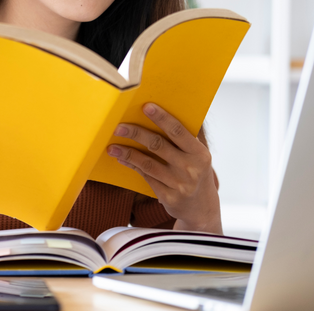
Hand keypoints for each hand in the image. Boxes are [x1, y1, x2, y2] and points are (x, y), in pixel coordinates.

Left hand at [107, 103, 221, 233]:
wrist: (202, 208)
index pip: (178, 131)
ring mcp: (179, 184)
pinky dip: (132, 165)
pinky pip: (145, 176)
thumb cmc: (195, 172)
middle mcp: (190, 169)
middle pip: (158, 145)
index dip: (162, 118)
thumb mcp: (197, 156)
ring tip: (112, 146)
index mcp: (199, 153)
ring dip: (127, 153)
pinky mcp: (168, 197)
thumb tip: (155, 115)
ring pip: (147, 163)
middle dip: (136, 133)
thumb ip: (183, 140)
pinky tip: (121, 158)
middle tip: (118, 126)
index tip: (146, 106)